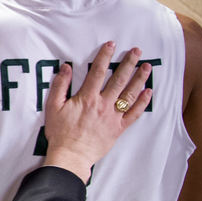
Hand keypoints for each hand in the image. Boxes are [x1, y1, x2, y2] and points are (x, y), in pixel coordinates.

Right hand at [43, 42, 152, 182]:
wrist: (71, 156)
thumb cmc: (60, 133)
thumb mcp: (53, 107)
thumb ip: (60, 86)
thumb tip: (66, 68)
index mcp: (87, 98)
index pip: (98, 72)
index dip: (104, 56)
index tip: (111, 45)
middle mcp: (103, 104)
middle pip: (118, 79)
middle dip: (128, 63)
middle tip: (137, 51)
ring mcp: (113, 116)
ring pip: (129, 94)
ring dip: (139, 79)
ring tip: (146, 67)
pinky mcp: (118, 128)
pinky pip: (134, 114)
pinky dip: (142, 102)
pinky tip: (148, 92)